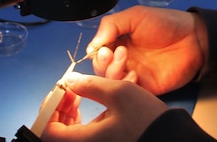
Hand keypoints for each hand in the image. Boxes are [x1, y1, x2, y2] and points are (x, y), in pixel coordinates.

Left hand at [39, 72, 167, 141]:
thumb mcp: (119, 93)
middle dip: (57, 108)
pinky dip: (78, 119)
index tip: (60, 90)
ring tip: (77, 93)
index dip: (48, 108)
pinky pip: (80, 135)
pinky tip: (88, 104)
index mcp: (84, 141)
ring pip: (67, 134)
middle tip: (68, 90)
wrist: (170, 136)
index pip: (46, 130)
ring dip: (66, 112)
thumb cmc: (146, 119)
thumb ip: (90, 85)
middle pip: (54, 132)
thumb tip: (69, 81)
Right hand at [87, 6, 208, 94]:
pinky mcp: (145, 87)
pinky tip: (134, 75)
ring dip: (112, 73)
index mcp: (119, 42)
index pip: (98, 52)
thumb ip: (111, 25)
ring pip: (111, 82)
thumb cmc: (166, 23)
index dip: (96, 53)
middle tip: (112, 54)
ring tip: (125, 59)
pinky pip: (128, 92)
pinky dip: (126, 85)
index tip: (102, 48)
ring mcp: (134, 74)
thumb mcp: (135, 15)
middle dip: (102, 64)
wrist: (193, 37)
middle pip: (101, 69)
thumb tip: (93, 44)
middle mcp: (124, 60)